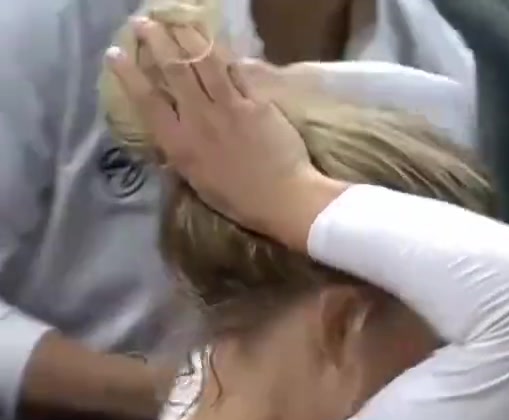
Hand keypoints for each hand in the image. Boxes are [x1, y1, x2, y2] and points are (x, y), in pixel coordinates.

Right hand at [106, 19, 331, 247]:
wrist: (284, 199)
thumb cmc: (239, 199)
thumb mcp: (196, 181)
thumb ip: (180, 152)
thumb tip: (166, 133)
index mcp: (180, 143)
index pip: (146, 100)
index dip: (128, 73)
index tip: (115, 52)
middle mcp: (200, 118)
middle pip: (173, 68)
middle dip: (156, 39)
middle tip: (145, 22)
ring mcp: (230, 107)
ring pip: (204, 60)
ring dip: (187, 36)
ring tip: (177, 22)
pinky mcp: (257, 102)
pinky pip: (237, 70)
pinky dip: (224, 54)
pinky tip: (215, 42)